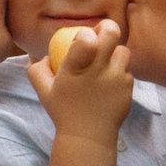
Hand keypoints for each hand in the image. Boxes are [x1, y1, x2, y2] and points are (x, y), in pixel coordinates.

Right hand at [27, 20, 131, 149]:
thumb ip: (37, 70)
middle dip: (107, 28)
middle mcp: (99, 70)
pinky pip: (127, 71)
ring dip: (114, 53)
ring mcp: (117, 78)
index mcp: (76, 67)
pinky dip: (119, 73)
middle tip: (100, 37)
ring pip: (123, 51)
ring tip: (104, 65)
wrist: (88, 137)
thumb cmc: (63, 112)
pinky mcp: (128, 88)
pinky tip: (109, 84)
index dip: (86, 33)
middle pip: (112, 32)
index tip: (82, 40)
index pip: (87, 38)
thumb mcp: (43, 91)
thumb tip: (44, 55)